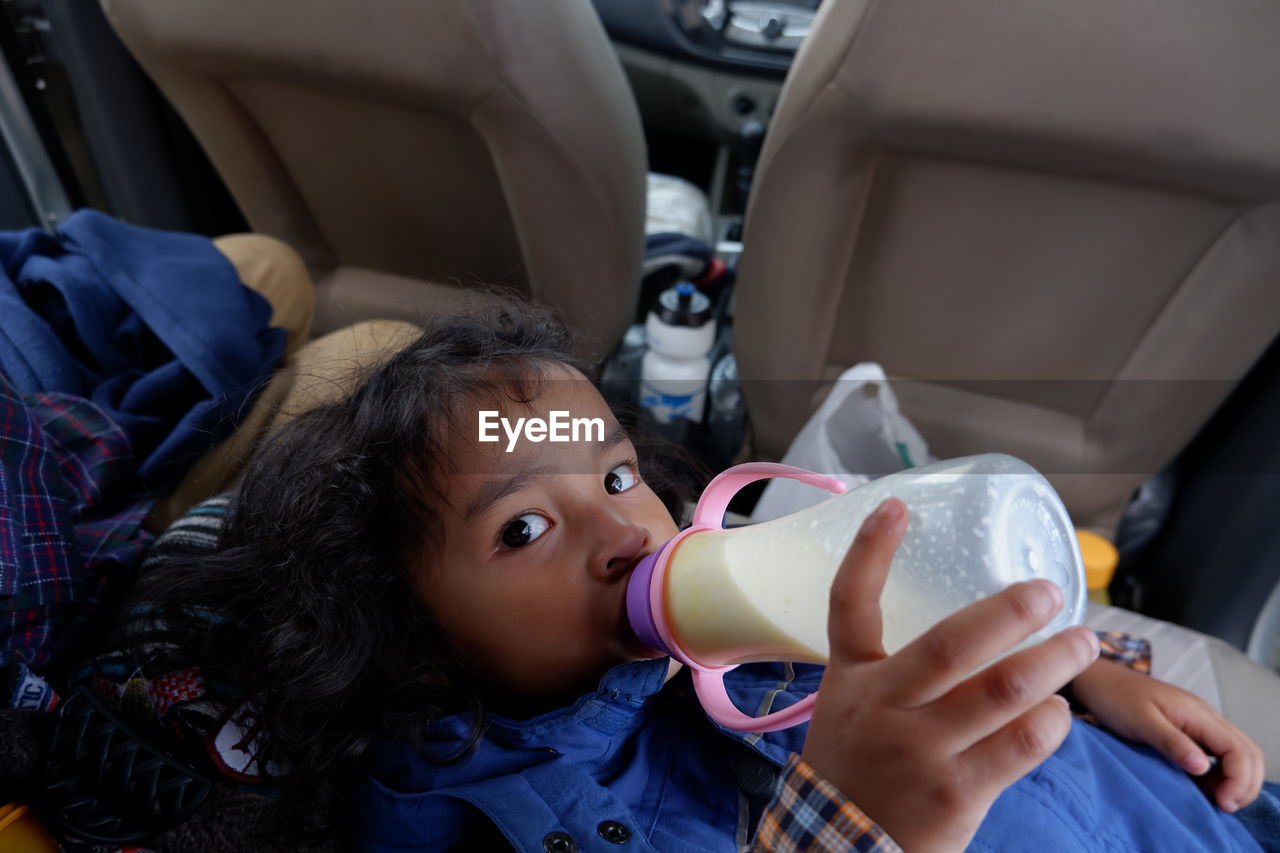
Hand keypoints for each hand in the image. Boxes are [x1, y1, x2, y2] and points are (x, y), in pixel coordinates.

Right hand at [801, 499, 1100, 852]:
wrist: (839, 848)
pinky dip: (1051, 721)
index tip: (896, 505)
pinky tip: (1061, 712)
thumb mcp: (851, 711)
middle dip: (1008, 611)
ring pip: (1002, 691)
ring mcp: (920, 750)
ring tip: (1082, 642)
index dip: (870, 551)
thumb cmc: (857, 770)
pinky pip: (1022, 744)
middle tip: (1048, 591)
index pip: (849, 604)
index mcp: (853, 680)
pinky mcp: (956, 792)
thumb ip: (897, 674)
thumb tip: (973, 632)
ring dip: (1052, 662)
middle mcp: (883, 708)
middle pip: (950, 644)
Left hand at [1069, 657, 1263, 812]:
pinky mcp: (1188, 731)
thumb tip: (1203, 768)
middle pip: (1248, 753)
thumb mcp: (1140, 721)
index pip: (1240, 750)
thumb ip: (1171, 743)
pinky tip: (1202, 788)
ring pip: (1237, 754)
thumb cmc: (1113, 698)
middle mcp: (1205, 718)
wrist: (1097, 680)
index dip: (1240, 781)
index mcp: (1197, 714)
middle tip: (1223, 806)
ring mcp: (1198, 724)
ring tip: (1214, 800)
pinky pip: (1218, 755)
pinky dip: (1220, 775)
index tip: (1222, 803)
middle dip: (1244, 784)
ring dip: (1235, 780)